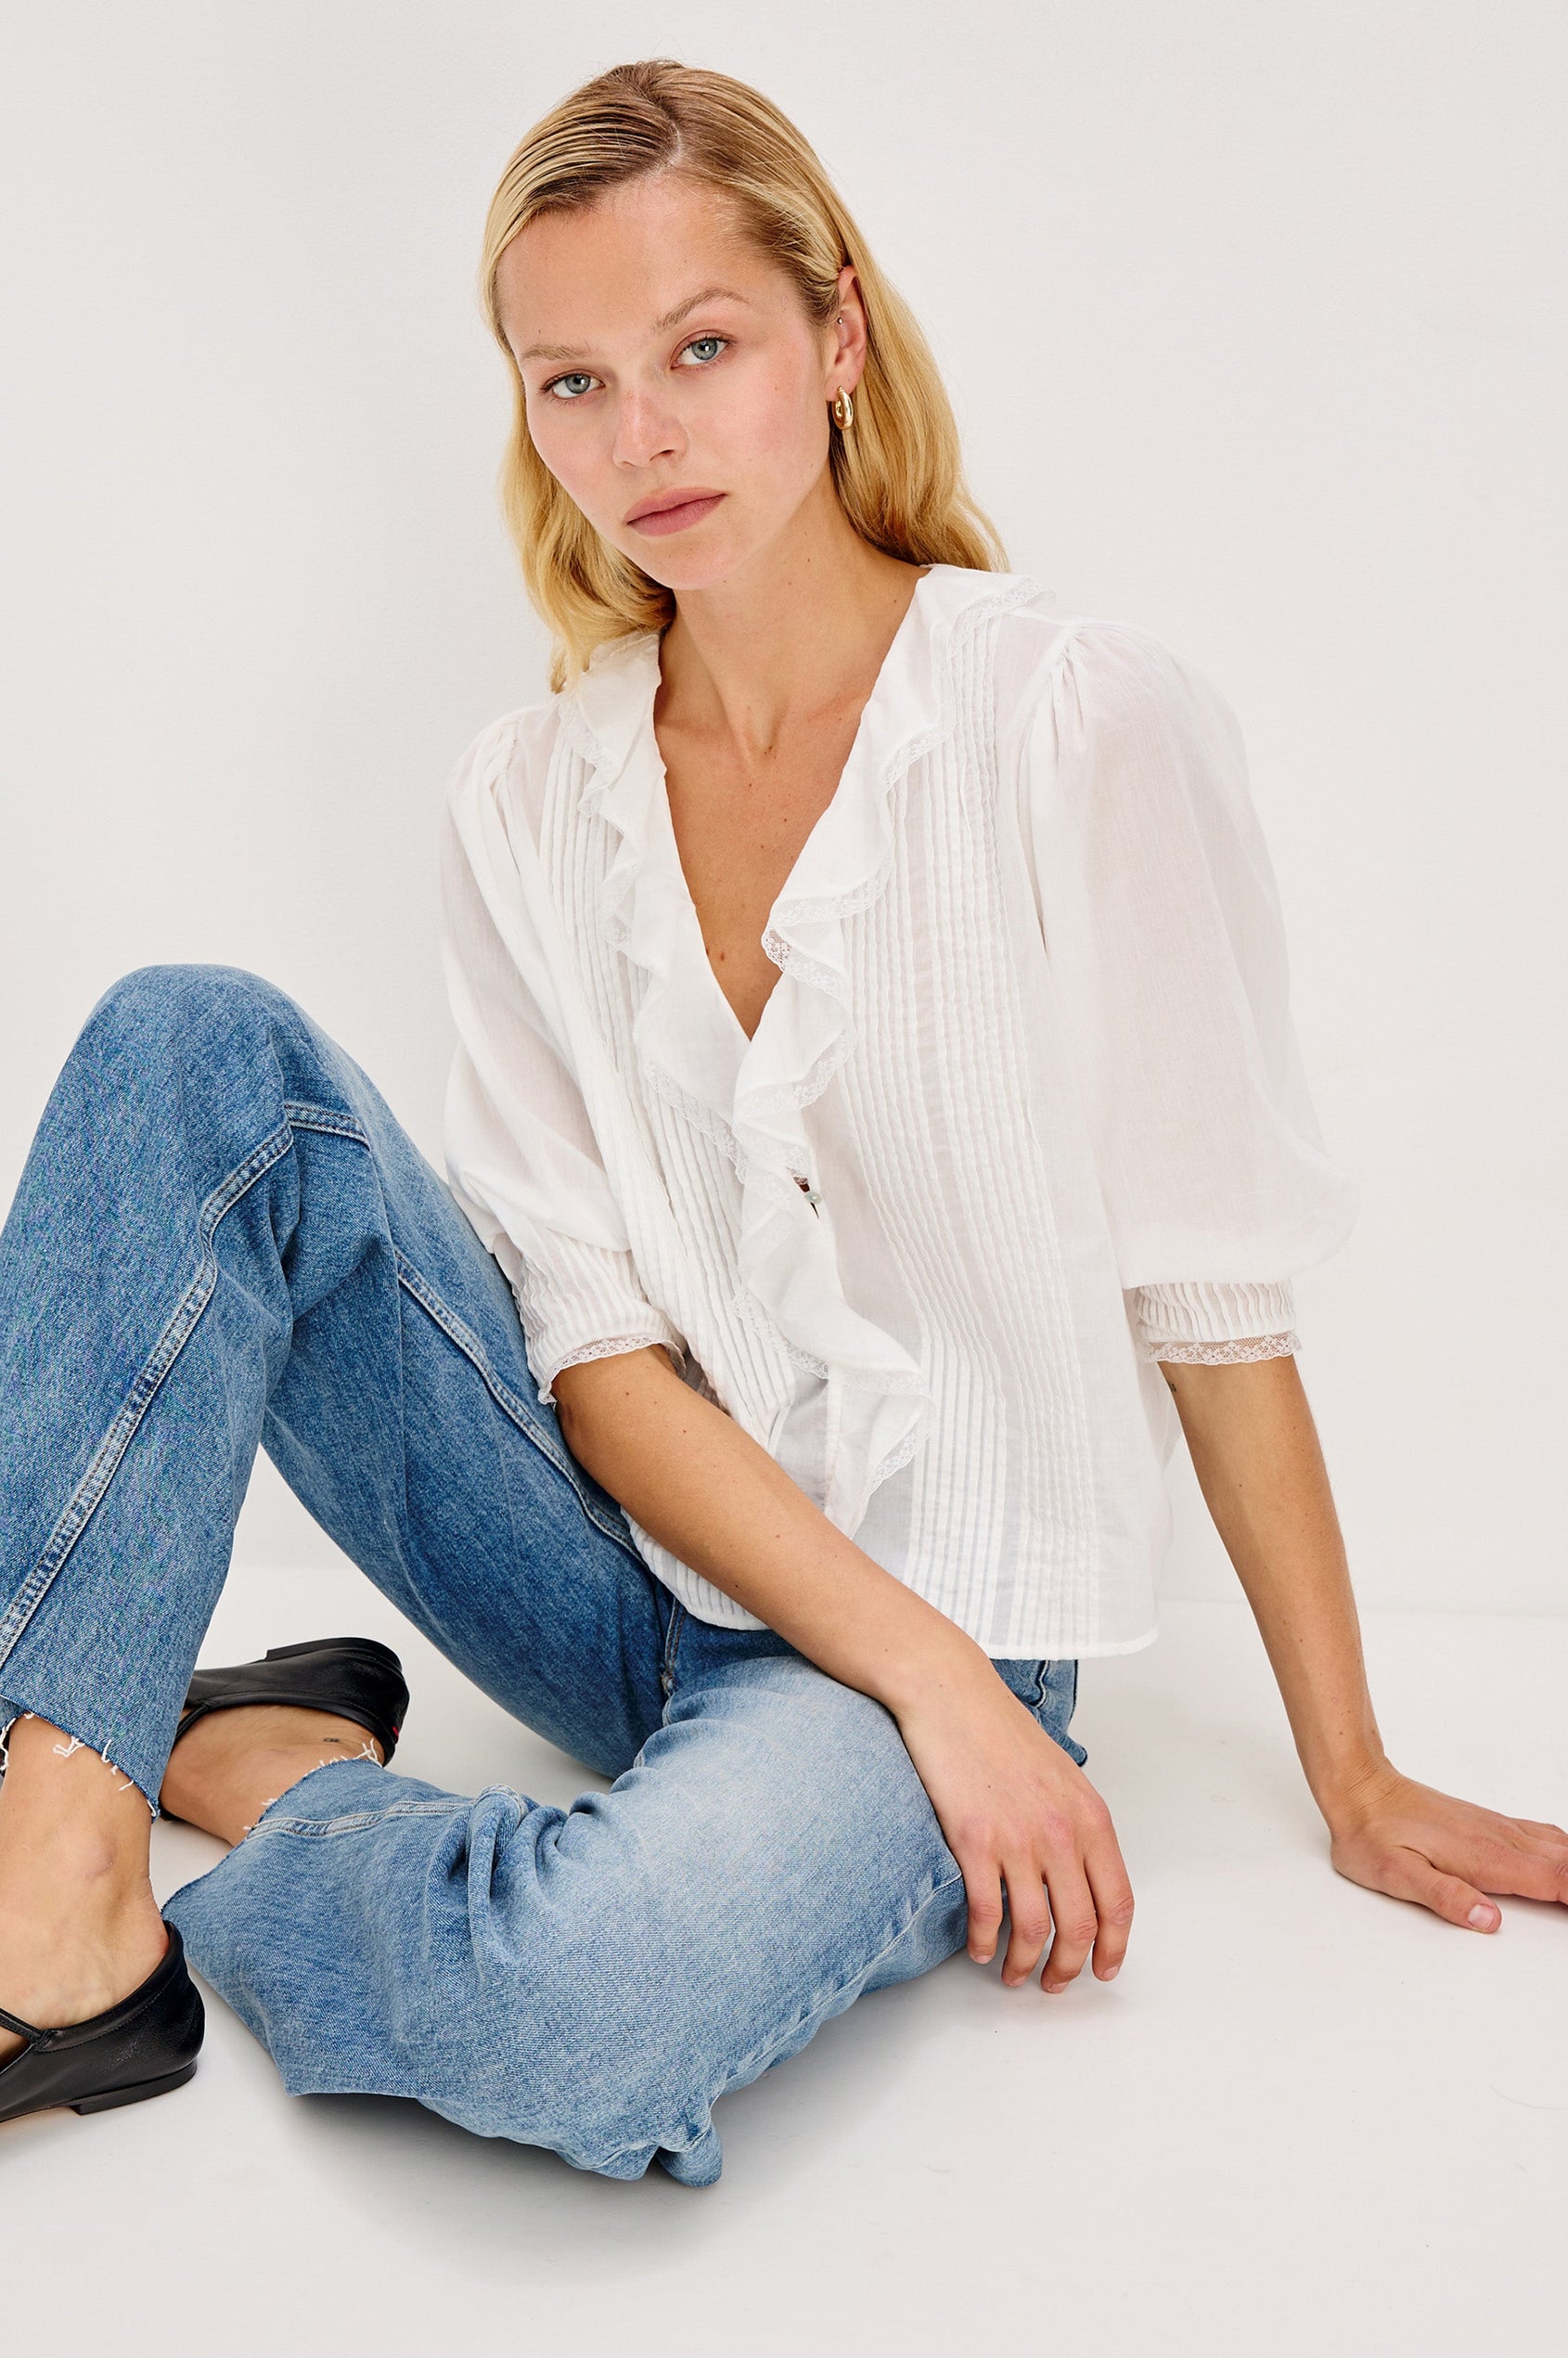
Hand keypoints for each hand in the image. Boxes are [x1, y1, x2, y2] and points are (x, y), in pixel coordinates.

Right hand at [895, 1663, 1133, 1991]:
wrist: (952, 1696)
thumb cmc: (1002, 1731)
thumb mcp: (1063, 1775)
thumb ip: (1079, 1825)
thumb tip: (1083, 1874)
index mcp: (1091, 1818)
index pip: (1117, 1901)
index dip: (1113, 1946)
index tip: (1103, 1969)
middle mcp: (1061, 1833)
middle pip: (1078, 1926)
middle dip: (1069, 1968)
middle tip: (1055, 1983)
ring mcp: (1017, 1839)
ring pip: (1032, 1929)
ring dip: (1024, 1963)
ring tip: (1013, 1974)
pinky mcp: (973, 1841)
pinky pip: (986, 1912)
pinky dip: (985, 1941)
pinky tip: (981, 1948)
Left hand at [1326, 1760, 1567, 1929]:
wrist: (1360, 1789)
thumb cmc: (1373, 1835)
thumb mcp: (1397, 1874)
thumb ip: (1445, 1898)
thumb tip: (1489, 1921)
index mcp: (1488, 1858)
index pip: (1557, 1883)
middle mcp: (1502, 1840)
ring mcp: (1500, 1830)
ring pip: (1564, 1848)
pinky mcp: (1493, 1825)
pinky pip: (1547, 1836)